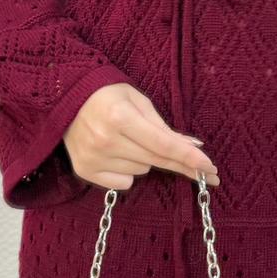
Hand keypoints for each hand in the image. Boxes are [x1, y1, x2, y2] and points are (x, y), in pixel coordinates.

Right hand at [63, 82, 219, 191]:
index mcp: (120, 118)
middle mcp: (105, 141)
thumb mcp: (138, 100)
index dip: (188, 157)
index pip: (162, 144)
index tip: (210, 168)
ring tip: (128, 138)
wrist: (66, 96)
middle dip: (180, 162)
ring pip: (141, 172)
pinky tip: (117, 153)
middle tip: (204, 167)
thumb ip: (163, 126)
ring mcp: (93, 158)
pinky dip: (127, 172)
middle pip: (155, 160)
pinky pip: (123, 183)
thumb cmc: (108, 94)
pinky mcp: (84, 171)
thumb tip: (193, 147)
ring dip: (145, 159)